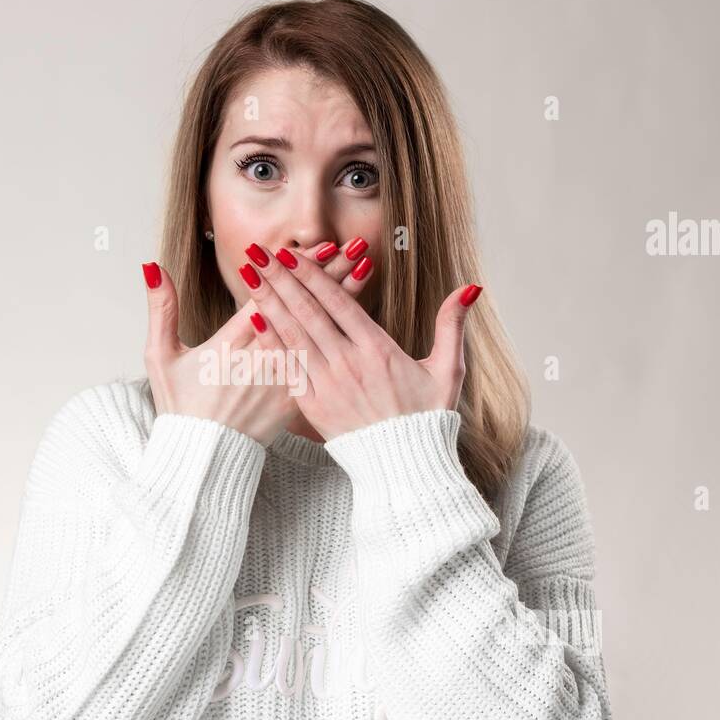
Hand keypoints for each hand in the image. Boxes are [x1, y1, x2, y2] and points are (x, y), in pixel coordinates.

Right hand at [140, 239, 377, 445]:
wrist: (202, 460)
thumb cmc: (181, 409)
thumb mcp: (160, 357)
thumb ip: (162, 309)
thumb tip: (153, 268)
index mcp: (230, 345)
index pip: (265, 296)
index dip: (289, 268)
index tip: (306, 245)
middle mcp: (261, 360)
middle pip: (297, 307)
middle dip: (325, 272)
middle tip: (348, 242)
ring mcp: (281, 380)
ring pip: (317, 329)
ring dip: (341, 296)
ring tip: (364, 264)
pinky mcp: (295, 399)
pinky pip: (322, 359)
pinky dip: (340, 334)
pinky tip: (359, 313)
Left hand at [238, 238, 482, 440]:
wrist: (405, 467)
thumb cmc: (426, 418)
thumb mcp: (448, 370)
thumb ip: (451, 325)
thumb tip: (469, 288)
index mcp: (377, 349)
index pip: (338, 301)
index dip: (313, 274)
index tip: (292, 253)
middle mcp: (348, 362)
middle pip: (308, 311)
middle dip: (281, 278)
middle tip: (259, 252)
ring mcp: (327, 384)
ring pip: (293, 334)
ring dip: (269, 302)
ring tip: (250, 275)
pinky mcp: (313, 406)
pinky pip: (287, 368)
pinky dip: (270, 342)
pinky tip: (254, 320)